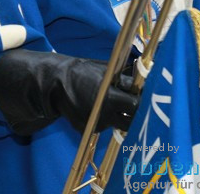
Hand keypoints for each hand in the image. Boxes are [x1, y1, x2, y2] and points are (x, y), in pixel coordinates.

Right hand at [0, 50, 138, 136]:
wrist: (55, 84)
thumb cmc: (82, 72)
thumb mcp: (105, 69)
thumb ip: (123, 77)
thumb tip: (143, 77)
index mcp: (109, 94)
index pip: (136, 103)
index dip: (142, 100)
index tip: (144, 96)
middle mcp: (104, 111)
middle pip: (132, 120)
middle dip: (136, 114)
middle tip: (137, 106)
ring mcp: (96, 122)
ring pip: (118, 124)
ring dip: (122, 117)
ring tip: (117, 106)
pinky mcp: (89, 129)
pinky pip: (104, 126)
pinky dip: (106, 119)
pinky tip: (99, 109)